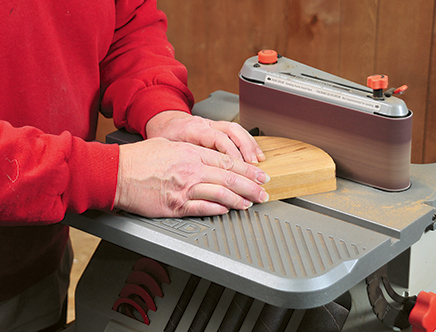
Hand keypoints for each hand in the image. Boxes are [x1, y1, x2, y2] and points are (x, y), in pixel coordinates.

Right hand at [113, 137, 269, 217]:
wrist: (115, 173)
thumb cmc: (138, 159)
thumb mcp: (168, 145)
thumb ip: (191, 151)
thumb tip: (210, 158)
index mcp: (190, 152)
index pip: (226, 160)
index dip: (247, 169)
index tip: (259, 175)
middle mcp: (190, 169)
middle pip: (229, 177)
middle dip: (251, 186)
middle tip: (264, 192)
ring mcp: (183, 188)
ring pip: (220, 193)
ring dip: (239, 200)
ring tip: (251, 203)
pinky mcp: (174, 206)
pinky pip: (202, 208)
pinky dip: (218, 209)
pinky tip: (228, 210)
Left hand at [145, 111, 265, 163]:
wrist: (165, 123)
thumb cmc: (166, 137)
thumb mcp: (167, 149)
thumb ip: (181, 160)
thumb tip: (192, 177)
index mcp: (194, 129)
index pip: (217, 139)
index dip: (230, 154)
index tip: (238, 169)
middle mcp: (207, 124)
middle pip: (232, 132)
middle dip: (246, 151)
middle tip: (253, 168)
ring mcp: (214, 125)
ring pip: (237, 130)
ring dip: (250, 147)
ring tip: (258, 163)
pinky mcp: (220, 128)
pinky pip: (239, 132)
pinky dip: (249, 144)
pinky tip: (255, 155)